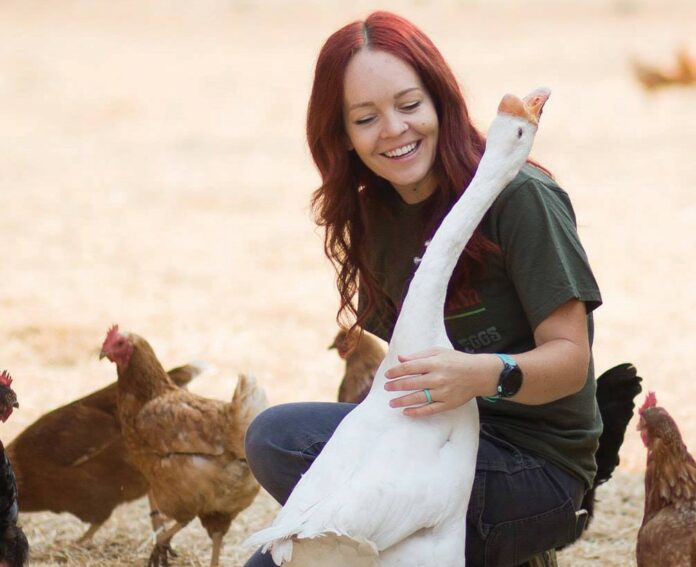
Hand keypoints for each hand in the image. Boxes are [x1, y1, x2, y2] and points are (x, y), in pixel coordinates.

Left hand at [384, 347, 498, 416]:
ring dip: (402, 401)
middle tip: (386, 388)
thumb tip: (400, 359)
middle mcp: (438, 378)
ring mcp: (443, 392)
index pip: (409, 368)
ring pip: (418, 398)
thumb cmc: (457, 360)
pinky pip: (429, 410)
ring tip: (391, 403)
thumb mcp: (439, 352)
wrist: (479, 374)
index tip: (388, 375)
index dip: (396, 371)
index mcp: (435, 363)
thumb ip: (419, 355)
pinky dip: (417, 412)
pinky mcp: (448, 403)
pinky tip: (406, 412)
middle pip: (411, 383)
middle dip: (396, 386)